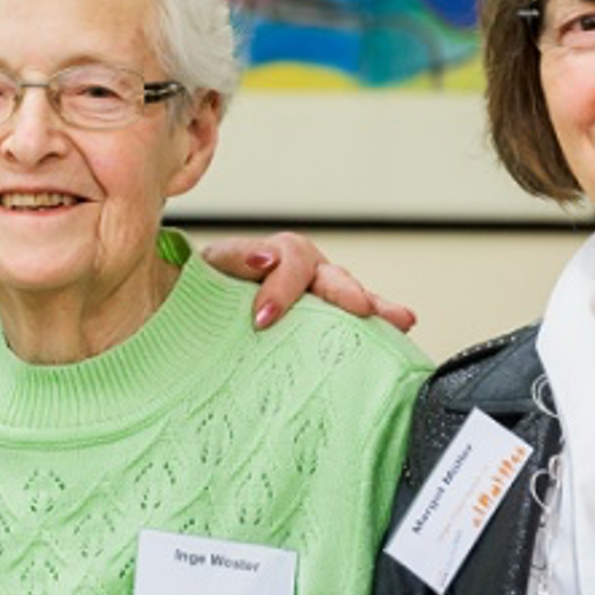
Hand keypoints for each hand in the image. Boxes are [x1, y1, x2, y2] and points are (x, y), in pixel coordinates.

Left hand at [200, 232, 419, 332]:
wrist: (193, 317)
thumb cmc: (200, 292)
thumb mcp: (207, 270)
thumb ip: (232, 259)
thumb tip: (263, 260)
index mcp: (272, 256)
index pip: (288, 260)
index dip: (281, 286)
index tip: (262, 318)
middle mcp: (301, 274)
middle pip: (331, 275)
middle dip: (346, 291)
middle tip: (360, 308)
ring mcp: (316, 300)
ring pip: (350, 297)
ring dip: (376, 307)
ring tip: (400, 320)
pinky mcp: (322, 326)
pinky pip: (353, 326)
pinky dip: (377, 330)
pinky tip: (399, 338)